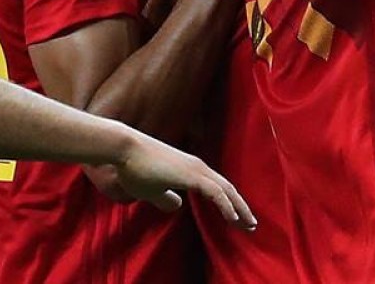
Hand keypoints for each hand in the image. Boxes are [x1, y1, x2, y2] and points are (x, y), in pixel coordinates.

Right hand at [113, 132, 256, 228]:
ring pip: (226, 190)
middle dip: (241, 207)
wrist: (123, 149)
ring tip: (249, 226)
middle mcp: (198, 167)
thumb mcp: (151, 189)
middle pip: (227, 189)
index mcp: (190, 170)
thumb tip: (177, 205)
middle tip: (251, 225)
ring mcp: (196, 169)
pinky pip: (217, 193)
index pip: (217, 188)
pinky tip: (234, 219)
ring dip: (240, 209)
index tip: (238, 220)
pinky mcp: (191, 175)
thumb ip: (165, 198)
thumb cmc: (133, 167)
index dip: (229, 204)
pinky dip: (228, 206)